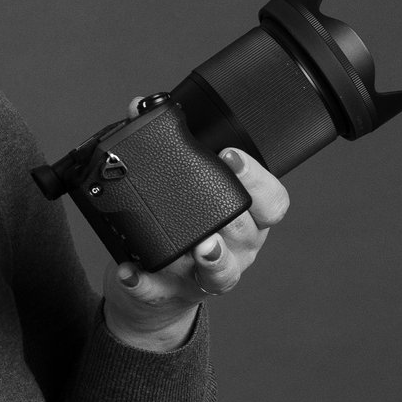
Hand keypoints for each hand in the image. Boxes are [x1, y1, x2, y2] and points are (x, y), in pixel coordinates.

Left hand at [101, 147, 290, 352]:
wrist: (156, 291)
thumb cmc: (181, 232)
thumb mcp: (181, 190)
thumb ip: (165, 149)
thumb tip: (137, 105)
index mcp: (246, 219)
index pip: (272, 202)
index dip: (259, 180)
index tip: (232, 157)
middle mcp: (236, 250)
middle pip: (247, 233)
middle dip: (235, 219)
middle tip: (220, 203)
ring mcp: (206, 277)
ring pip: (222, 273)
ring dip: (214, 258)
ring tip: (201, 246)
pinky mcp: (170, 296)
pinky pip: (159, 292)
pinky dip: (144, 283)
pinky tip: (128, 271)